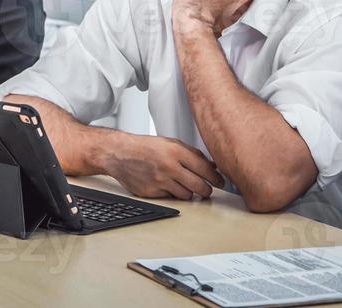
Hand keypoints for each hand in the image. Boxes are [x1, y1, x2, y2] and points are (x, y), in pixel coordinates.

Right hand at [101, 133, 223, 200]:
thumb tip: (210, 165)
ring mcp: (160, 181)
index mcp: (176, 151)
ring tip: (189, 188)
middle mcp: (169, 167)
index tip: (221, 181)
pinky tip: (172, 187)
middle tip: (208, 190)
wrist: (121, 154)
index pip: (205, 169)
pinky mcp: (152, 193)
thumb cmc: (145, 147)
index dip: (216, 178)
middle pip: (199, 186)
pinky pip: (171, 198)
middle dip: (207, 190)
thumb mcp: (170, 143)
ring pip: (187, 195)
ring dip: (191, 194)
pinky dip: (174, 195)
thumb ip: (191, 153)